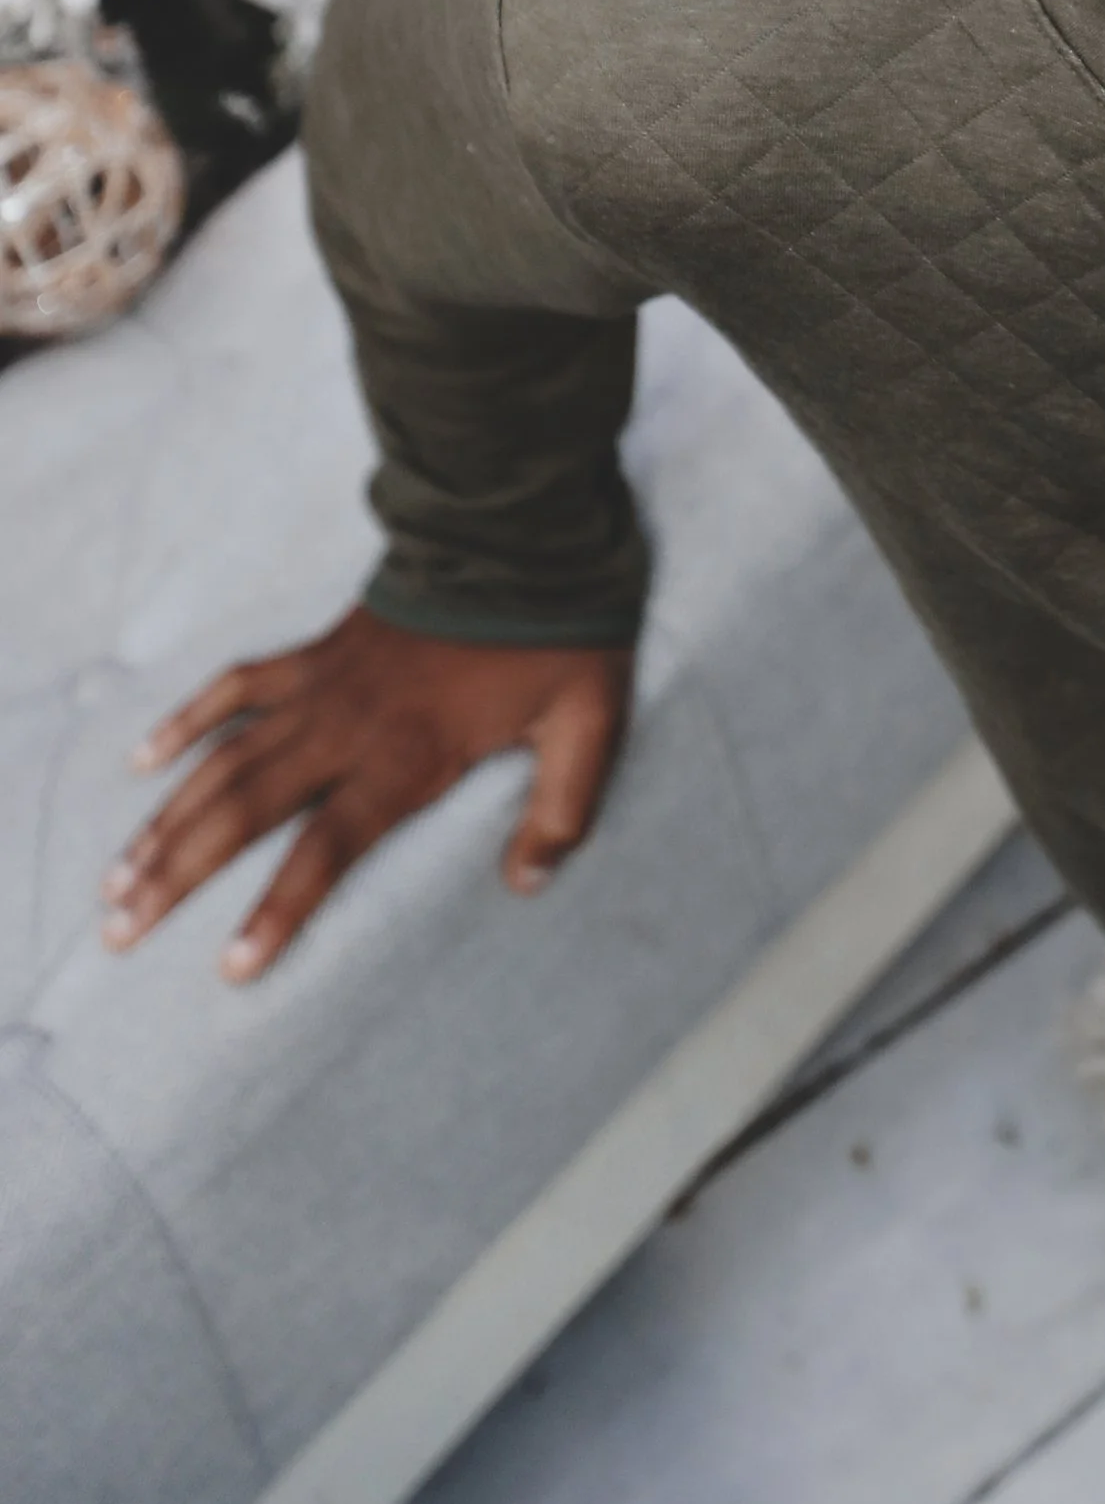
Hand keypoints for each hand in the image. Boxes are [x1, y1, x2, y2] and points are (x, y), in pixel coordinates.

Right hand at [101, 605, 632, 983]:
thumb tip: (527, 884)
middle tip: (118, 932)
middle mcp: (348, 728)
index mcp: (408, 756)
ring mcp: (323, 686)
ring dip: (167, 818)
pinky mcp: (316, 652)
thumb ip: (563, 810)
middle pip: (245, 810)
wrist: (523, 536)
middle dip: (179, 874)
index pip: (327, 848)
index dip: (278, 909)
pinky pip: (236, 686)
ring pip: (225, 759)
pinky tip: (142, 759)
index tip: (231, 967)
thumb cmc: (559, 637)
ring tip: (116, 880)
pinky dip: (187, 719)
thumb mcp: (590, 726)